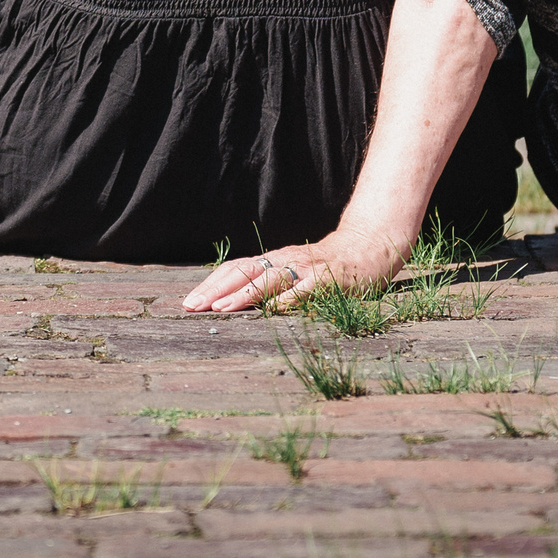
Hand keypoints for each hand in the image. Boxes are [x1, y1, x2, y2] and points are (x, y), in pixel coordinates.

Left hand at [181, 224, 409, 313]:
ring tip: (221, 308)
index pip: (235, 269)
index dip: (210, 284)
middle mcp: (285, 261)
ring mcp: (307, 269)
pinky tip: (272, 310)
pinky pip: (306, 289)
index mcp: (273, 261)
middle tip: (191, 306)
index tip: (188, 302)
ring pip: (269, 279)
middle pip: (244, 271)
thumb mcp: (292, 272)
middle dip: (215, 289)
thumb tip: (230, 300)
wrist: (369, 247)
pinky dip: (288, 299)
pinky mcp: (329, 279)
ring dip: (243, 294)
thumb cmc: (326, 266)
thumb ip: (268, 283)